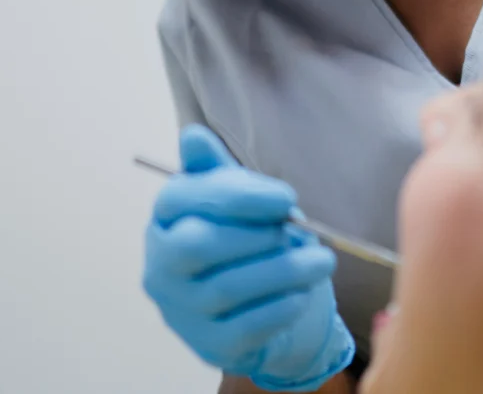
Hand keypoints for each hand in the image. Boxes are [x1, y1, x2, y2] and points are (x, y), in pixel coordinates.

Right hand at [142, 125, 354, 390]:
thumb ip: (214, 169)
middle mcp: (161, 266)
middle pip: (199, 245)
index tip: (286, 196)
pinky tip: (303, 294)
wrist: (243, 304)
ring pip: (227, 289)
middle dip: (256, 235)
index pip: (186, 199)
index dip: (238, 196)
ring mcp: (180, 309)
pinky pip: (245, 327)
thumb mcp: (228, 198)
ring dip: (283, 272)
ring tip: (321, 260)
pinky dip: (280, 308)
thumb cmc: (234, 237)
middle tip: (301, 231)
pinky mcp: (207, 344)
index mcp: (164, 220)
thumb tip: (195, 138)